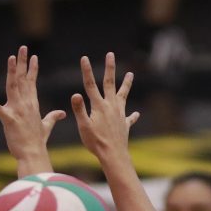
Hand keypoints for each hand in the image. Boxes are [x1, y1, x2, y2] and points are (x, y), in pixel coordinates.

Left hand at [0, 45, 64, 174]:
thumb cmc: (38, 142)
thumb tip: (62, 113)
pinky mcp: (8, 119)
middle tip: (22, 47)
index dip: (32, 69)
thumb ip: (53, 117)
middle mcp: (25, 104)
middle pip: (23, 79)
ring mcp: (17, 111)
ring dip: (12, 71)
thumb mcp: (46, 126)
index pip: (32, 82)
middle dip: (23, 63)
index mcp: (33, 104)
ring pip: (13, 86)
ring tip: (11, 57)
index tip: (33, 56)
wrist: (33, 154)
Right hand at [70, 53, 140, 169]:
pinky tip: (136, 114)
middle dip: (110, 68)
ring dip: (126, 84)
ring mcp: (120, 114)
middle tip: (110, 55)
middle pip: (110, 83)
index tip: (84, 58)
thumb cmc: (96, 142)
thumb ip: (79, 110)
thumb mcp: (84, 126)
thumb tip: (75, 94)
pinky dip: (132, 115)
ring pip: (123, 95)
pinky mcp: (125, 124)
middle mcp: (111, 106)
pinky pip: (130, 118)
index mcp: (99, 106)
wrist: (113, 155)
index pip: (90, 85)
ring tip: (131, 74)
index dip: (87, 71)